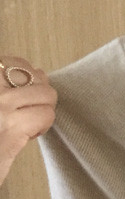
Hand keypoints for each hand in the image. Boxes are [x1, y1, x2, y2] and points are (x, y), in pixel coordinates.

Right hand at [0, 56, 56, 187]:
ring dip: (44, 111)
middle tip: (29, 113)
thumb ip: (7, 86)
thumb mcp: (0, 103)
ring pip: (45, 94)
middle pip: (34, 75)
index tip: (22, 98)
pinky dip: (43, 126)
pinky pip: (46, 114)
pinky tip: (28, 136)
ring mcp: (0, 103)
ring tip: (28, 124)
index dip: (29, 80)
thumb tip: (40, 73)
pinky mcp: (12, 126)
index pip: (16, 62)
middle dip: (41, 94)